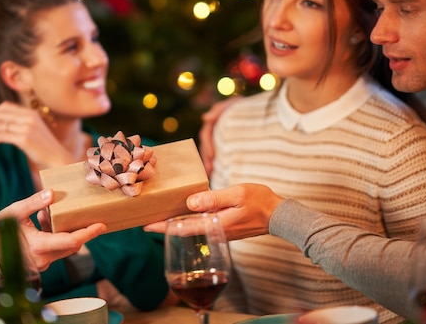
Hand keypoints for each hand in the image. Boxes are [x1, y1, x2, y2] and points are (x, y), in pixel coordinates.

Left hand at [0, 101, 75, 169]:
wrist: (59, 161)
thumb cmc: (47, 151)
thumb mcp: (35, 133)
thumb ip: (22, 126)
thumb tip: (5, 126)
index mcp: (31, 114)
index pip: (6, 107)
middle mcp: (29, 117)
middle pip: (0, 114)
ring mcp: (27, 127)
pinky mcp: (24, 139)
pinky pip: (1, 136)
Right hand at [0, 189, 105, 270]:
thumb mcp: (14, 212)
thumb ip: (33, 203)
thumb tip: (51, 192)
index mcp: (39, 247)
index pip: (72, 242)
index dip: (89, 233)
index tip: (101, 225)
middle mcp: (43, 259)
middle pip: (72, 245)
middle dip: (82, 231)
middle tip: (89, 215)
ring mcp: (42, 263)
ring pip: (64, 248)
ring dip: (65, 231)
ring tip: (48, 214)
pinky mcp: (39, 263)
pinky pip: (55, 250)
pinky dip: (56, 236)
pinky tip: (43, 221)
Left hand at [144, 184, 283, 240]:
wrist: (280, 215)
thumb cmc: (260, 202)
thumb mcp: (237, 194)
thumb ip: (214, 198)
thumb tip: (190, 201)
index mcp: (216, 224)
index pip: (183, 228)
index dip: (163, 227)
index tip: (146, 226)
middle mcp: (215, 231)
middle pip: (184, 230)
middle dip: (164, 227)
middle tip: (145, 222)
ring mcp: (220, 231)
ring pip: (192, 228)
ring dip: (175, 224)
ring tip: (158, 218)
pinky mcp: (224, 228)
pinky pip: (201, 225)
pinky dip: (188, 221)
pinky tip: (182, 214)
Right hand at [199, 97, 239, 175]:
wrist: (257, 110)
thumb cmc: (243, 106)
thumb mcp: (232, 104)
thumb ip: (219, 109)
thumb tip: (204, 118)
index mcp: (213, 122)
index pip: (206, 134)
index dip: (207, 145)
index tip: (212, 156)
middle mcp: (214, 131)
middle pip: (206, 146)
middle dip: (206, 158)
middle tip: (209, 170)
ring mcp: (219, 139)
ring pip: (210, 152)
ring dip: (209, 162)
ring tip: (210, 174)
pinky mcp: (225, 146)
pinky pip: (218, 155)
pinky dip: (216, 163)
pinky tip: (217, 172)